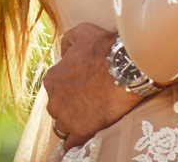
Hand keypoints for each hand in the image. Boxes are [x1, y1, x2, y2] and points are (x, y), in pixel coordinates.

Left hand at [43, 24, 141, 150]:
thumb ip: (67, 40)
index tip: (83, 90)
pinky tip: (81, 138)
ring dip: (73, 123)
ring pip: (64, 126)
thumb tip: (63, 52)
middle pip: (58, 109)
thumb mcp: (82, 32)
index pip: (56, 90)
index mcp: (52, 79)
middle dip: (69, 107)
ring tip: (88, 120)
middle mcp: (53, 100)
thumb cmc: (104, 48)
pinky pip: (71, 143)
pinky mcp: (81, 131)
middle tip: (88, 104)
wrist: (126, 68)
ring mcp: (66, 118)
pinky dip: (74, 142)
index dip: (70, 90)